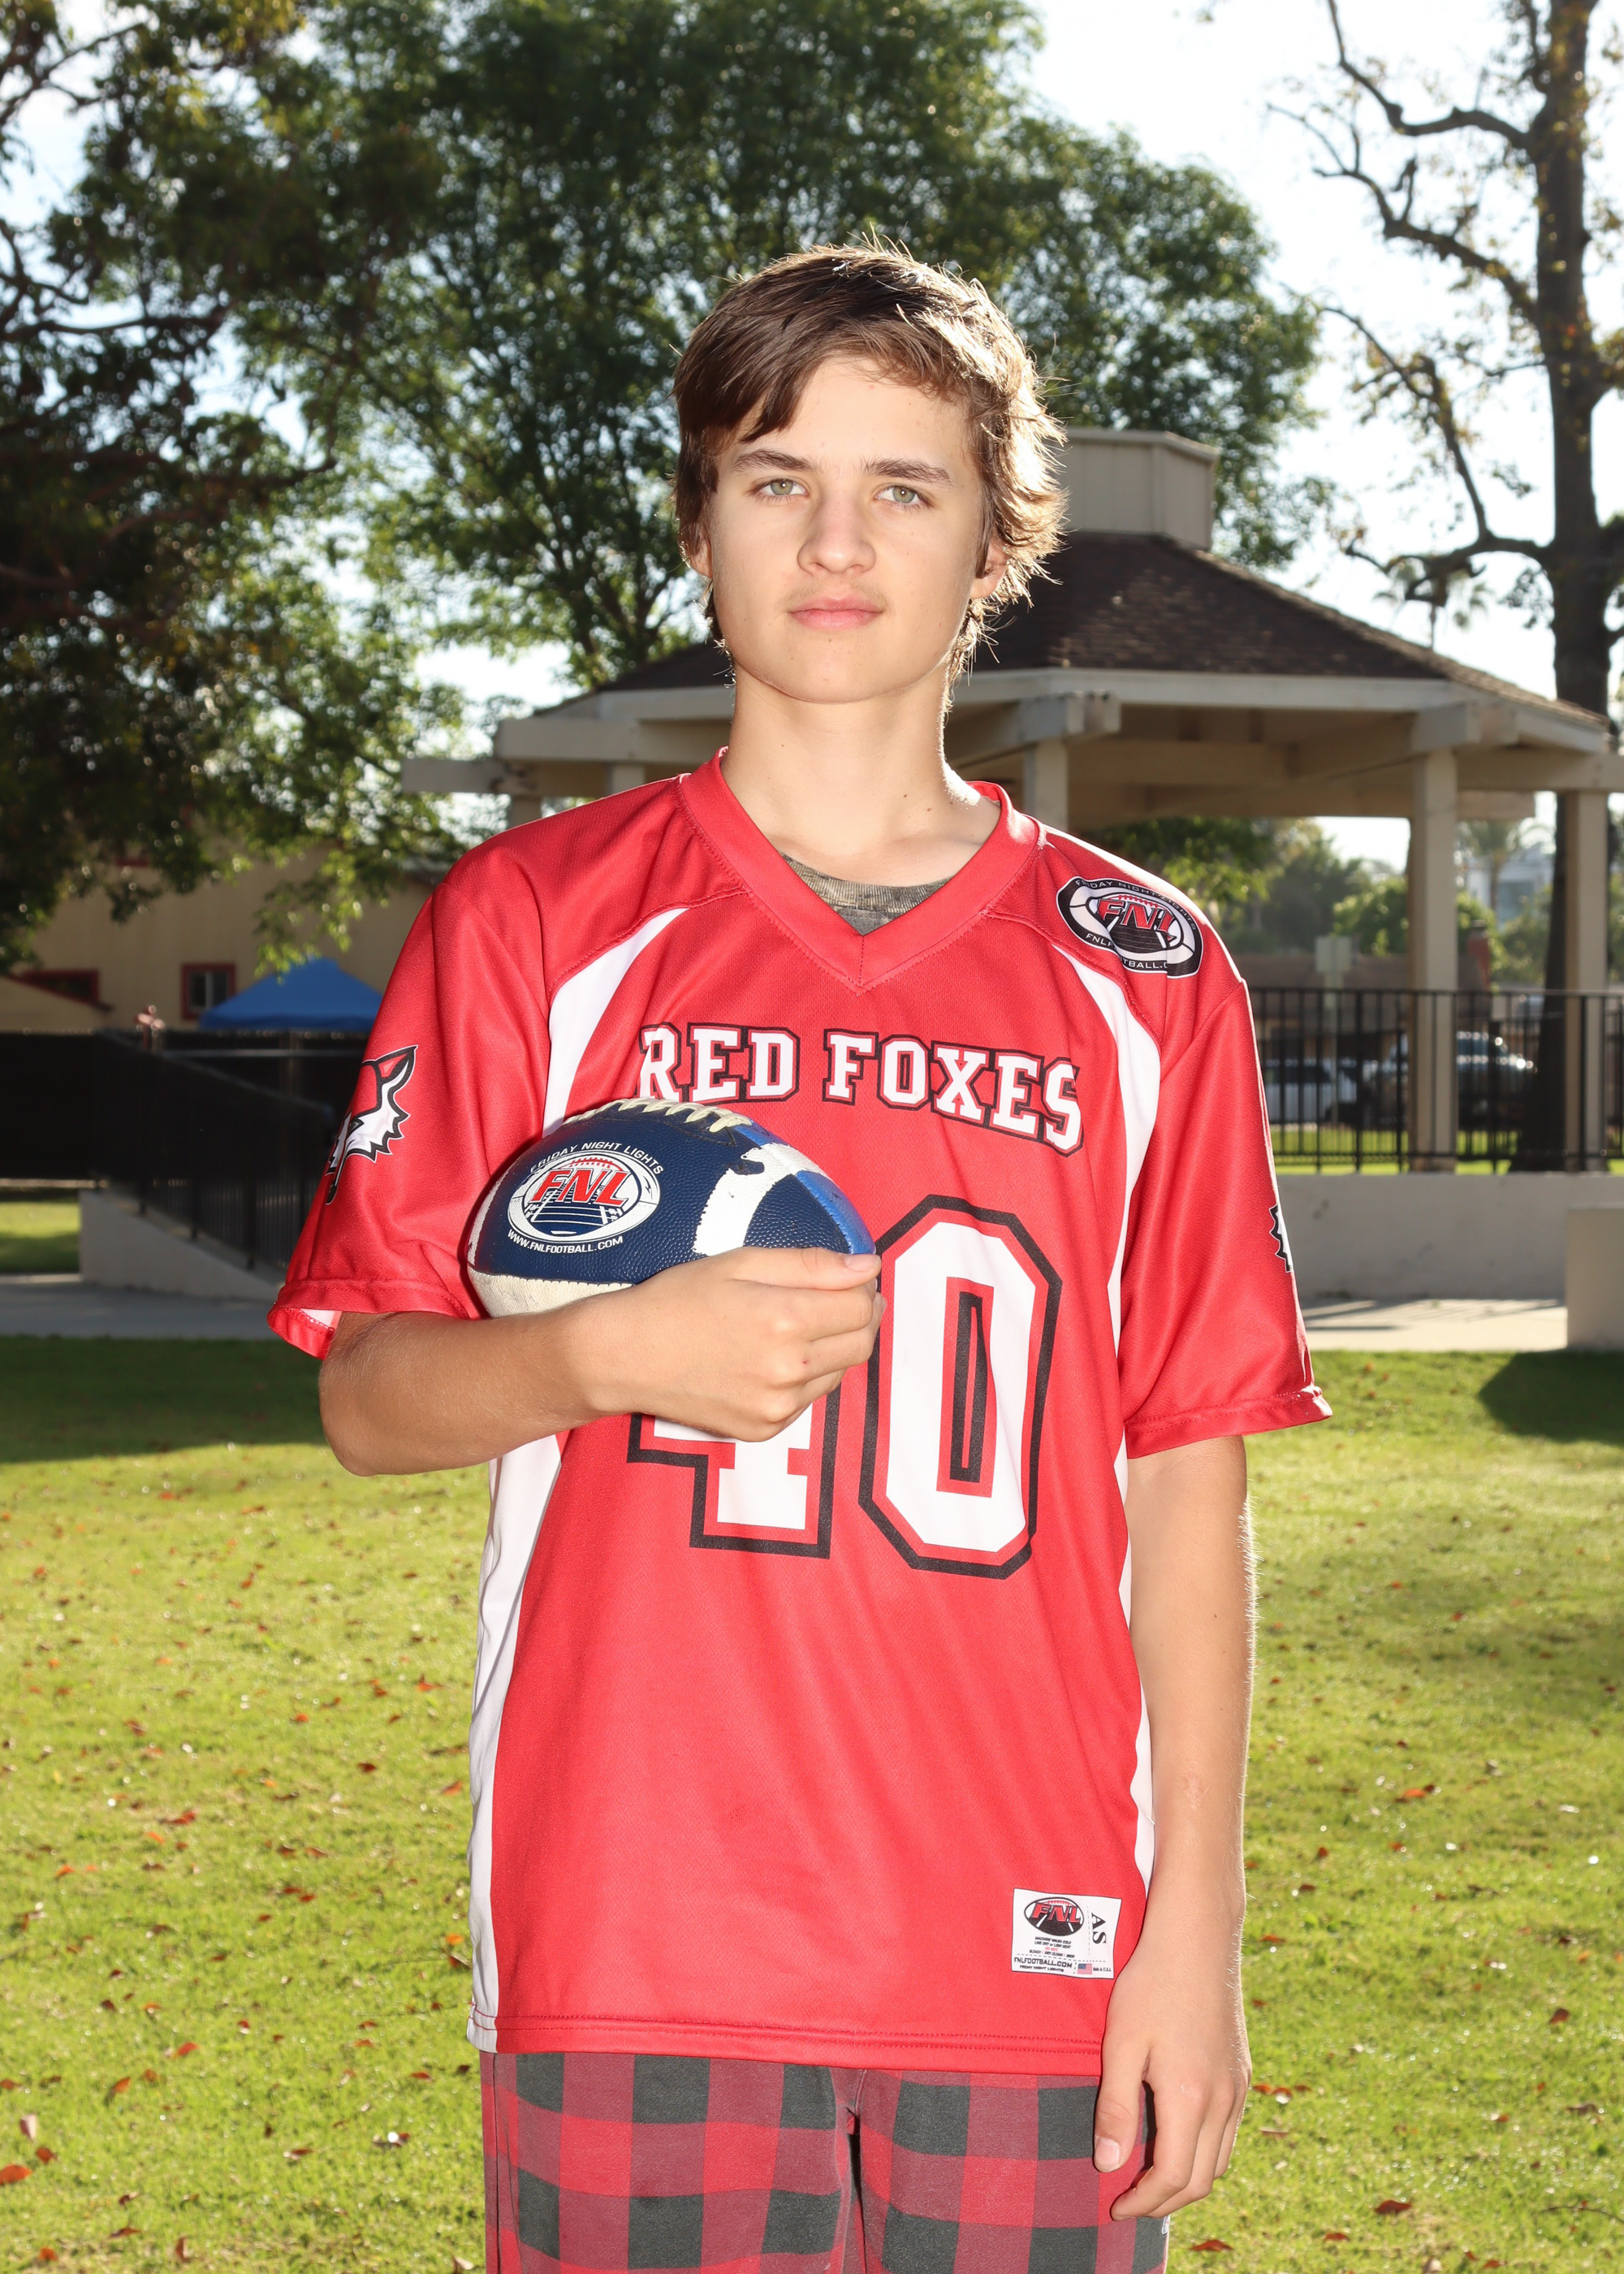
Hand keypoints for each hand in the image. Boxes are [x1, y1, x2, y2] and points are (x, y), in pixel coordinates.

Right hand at [574, 1246, 882, 1440]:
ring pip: (839, 1372)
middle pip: (861, 1343)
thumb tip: (867, 1266)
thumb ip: (811, 1264)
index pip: (863, 1307)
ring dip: (835, 1346)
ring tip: (798, 1325)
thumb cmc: (677, 1300)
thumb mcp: (740, 1263)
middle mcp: (789, 1370)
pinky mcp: (765, 1429)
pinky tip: (774, 1356)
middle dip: (861, 1316)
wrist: (625, 1357)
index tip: (852, 1277)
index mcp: (785, 1320)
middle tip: (838, 1297)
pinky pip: (809, 1400)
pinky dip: (806, 1376)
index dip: (865, 1287)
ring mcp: (778, 1407)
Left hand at [1095, 1908, 1249, 2220]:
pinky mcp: (1243, 2074)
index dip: (1144, 2202)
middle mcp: (1224, 2100)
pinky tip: (1178, 2142)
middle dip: (1165, 2202)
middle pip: (1202, 2180)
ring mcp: (1239, 2088)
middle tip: (1129, 2202)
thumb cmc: (1151, 1984)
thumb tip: (1107, 2165)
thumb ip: (1114, 2108)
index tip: (1116, 2207)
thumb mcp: (1120, 2043)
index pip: (1174, 2177)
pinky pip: (1228, 2134)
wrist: (1197, 1938)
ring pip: (1220, 2160)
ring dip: (1188, 2181)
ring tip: (1150, 2180)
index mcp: (1191, 2096)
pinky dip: (1204, 2154)